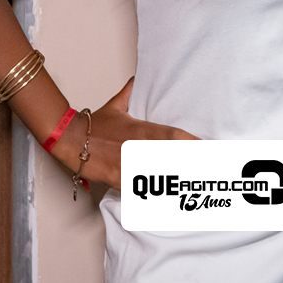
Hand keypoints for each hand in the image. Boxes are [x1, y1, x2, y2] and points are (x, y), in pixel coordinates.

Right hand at [52, 77, 197, 189]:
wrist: (70, 138)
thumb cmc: (93, 125)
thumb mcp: (114, 107)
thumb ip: (128, 93)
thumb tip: (134, 80)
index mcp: (145, 130)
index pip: (176, 136)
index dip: (195, 142)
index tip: (210, 147)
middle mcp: (143, 147)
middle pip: (175, 157)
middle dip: (193, 163)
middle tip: (212, 170)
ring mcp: (133, 164)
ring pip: (162, 175)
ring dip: (179, 180)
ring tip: (197, 186)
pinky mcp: (121, 179)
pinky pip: (141, 189)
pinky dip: (153, 195)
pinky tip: (168, 202)